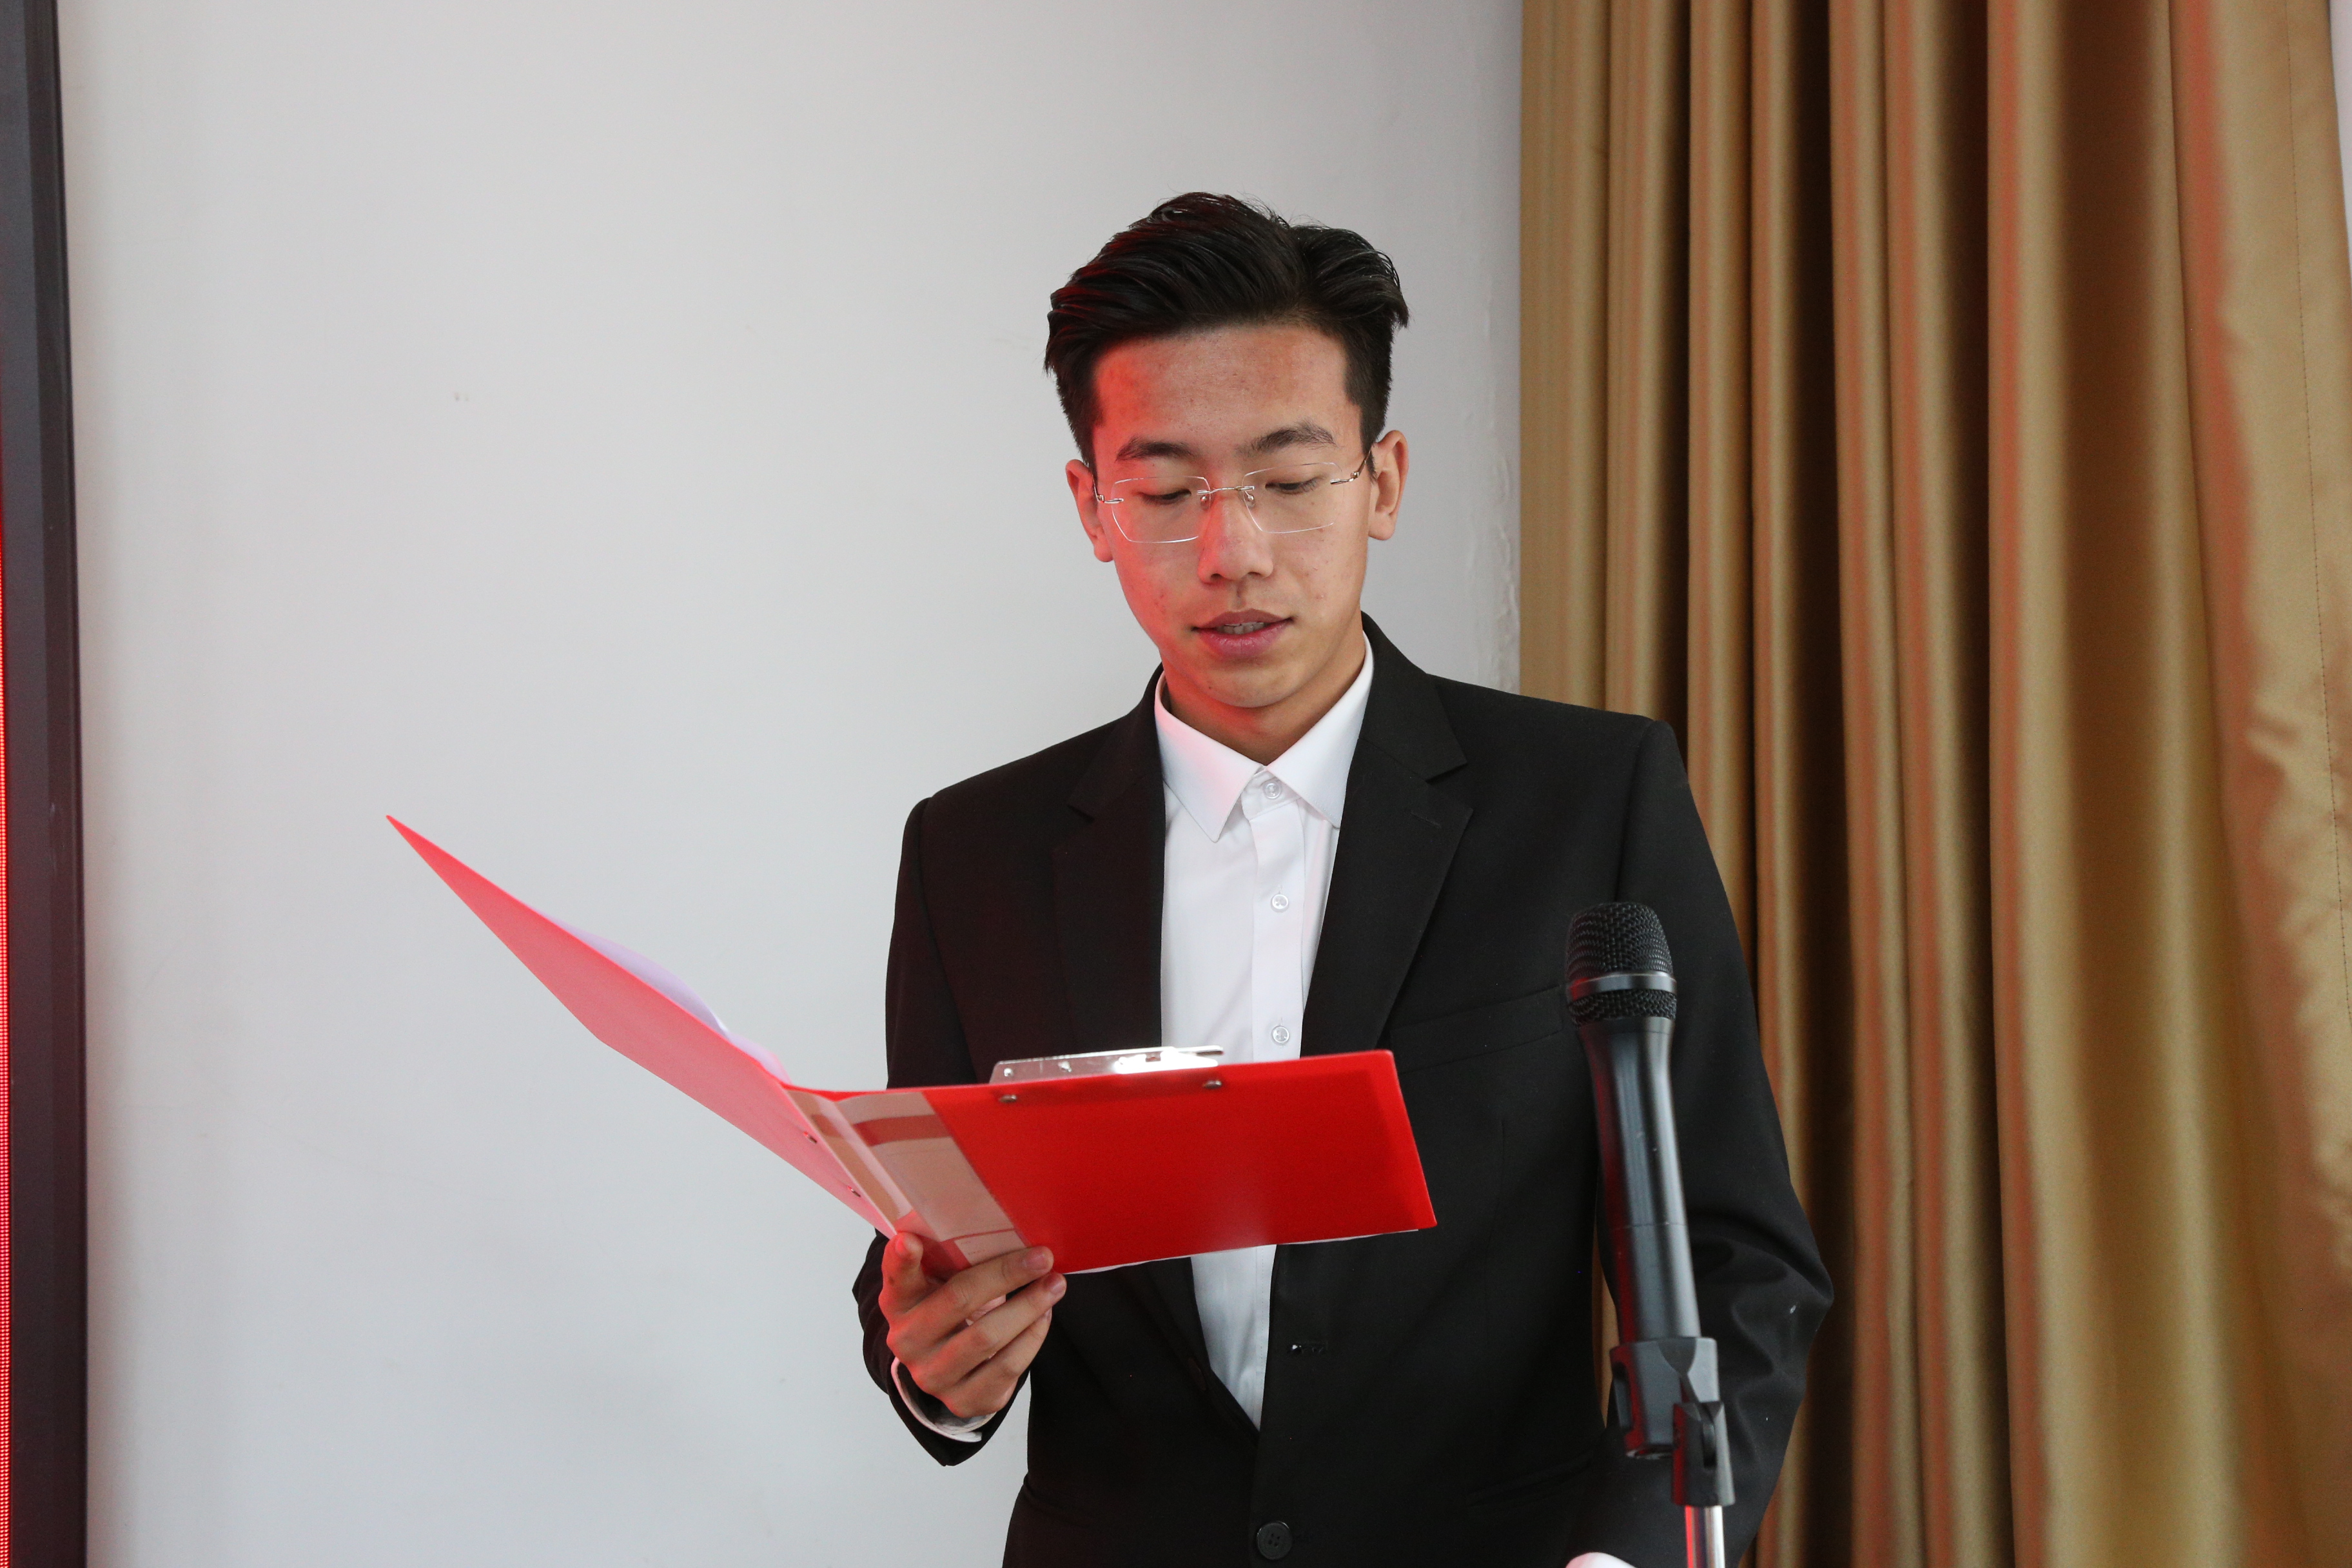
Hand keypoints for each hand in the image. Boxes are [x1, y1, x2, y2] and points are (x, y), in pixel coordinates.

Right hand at [879, 1234, 1064, 1421]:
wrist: (949, 1368)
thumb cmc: (951, 1308)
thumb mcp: (941, 1282)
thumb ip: (949, 1257)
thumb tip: (999, 1226)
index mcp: (899, 1302)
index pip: (897, 1277)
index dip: (901, 1259)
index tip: (910, 1239)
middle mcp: (907, 1341)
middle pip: (959, 1300)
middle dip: (1006, 1274)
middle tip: (1043, 1257)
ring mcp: (932, 1376)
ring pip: (987, 1337)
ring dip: (1028, 1307)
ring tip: (1054, 1285)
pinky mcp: (963, 1400)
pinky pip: (1006, 1367)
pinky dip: (1031, 1338)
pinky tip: (1043, 1317)